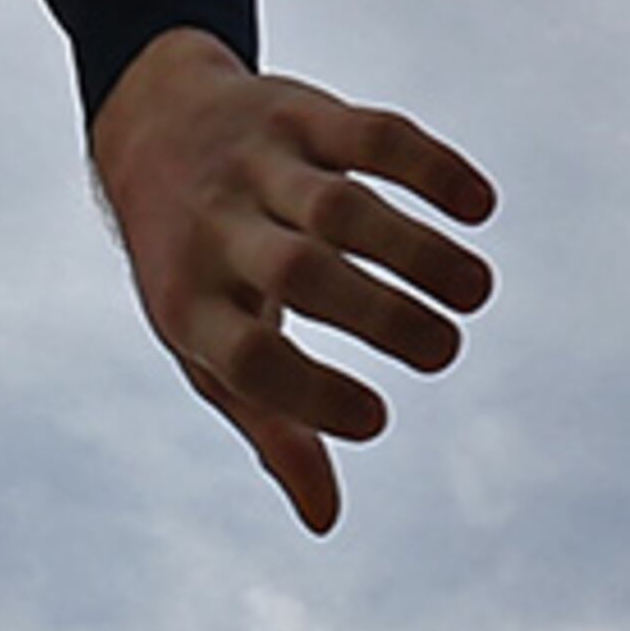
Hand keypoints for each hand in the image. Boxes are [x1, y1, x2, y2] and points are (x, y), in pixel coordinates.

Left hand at [90, 29, 496, 534]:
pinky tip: (480, 209)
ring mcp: (258, 165)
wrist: (149, 128)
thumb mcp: (206, 351)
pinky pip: (370, 133)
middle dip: (380, 316)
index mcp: (188, 303)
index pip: (248, 357)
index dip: (310, 395)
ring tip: (476, 294)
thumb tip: (325, 519)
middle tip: (446, 353)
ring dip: (418, 250)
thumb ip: (269, 428)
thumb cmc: (192, 269)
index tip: (377, 422)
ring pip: (343, 205)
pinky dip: (430, 167)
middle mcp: (217, 230)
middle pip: (302, 275)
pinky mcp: (300, 111)